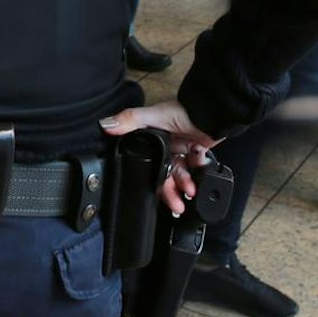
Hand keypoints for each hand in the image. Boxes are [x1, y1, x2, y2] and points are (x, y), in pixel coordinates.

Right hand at [102, 103, 218, 216]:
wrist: (212, 113)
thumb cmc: (183, 110)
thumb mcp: (154, 115)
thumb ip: (130, 120)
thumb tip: (105, 124)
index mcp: (154, 138)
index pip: (148, 163)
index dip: (151, 180)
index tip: (152, 193)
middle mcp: (167, 146)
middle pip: (165, 174)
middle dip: (170, 191)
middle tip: (175, 206)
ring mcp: (182, 150)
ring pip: (181, 175)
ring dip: (185, 185)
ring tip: (190, 192)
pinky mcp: (197, 153)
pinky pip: (197, 170)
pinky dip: (199, 176)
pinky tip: (200, 179)